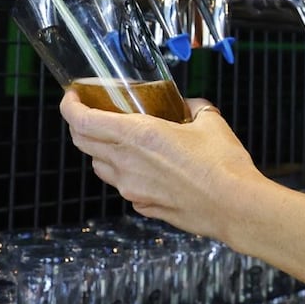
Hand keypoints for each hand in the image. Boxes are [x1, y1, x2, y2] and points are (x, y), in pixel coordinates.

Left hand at [60, 91, 266, 243]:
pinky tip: (149, 168)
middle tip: (91, 113)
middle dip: (80, 125)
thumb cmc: (223, 165)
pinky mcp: (143, 206)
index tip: (72, 97)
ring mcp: (131, 189)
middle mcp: (126, 163)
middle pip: (83, 143)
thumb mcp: (210, 122)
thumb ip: (194, 108)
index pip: (83, 121)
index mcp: (138, 135)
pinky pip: (124, 187)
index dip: (70, 106)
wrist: (234, 206)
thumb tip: (190, 106)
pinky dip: (127, 174)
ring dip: (102, 151)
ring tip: (120, 141)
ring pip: (100, 167)